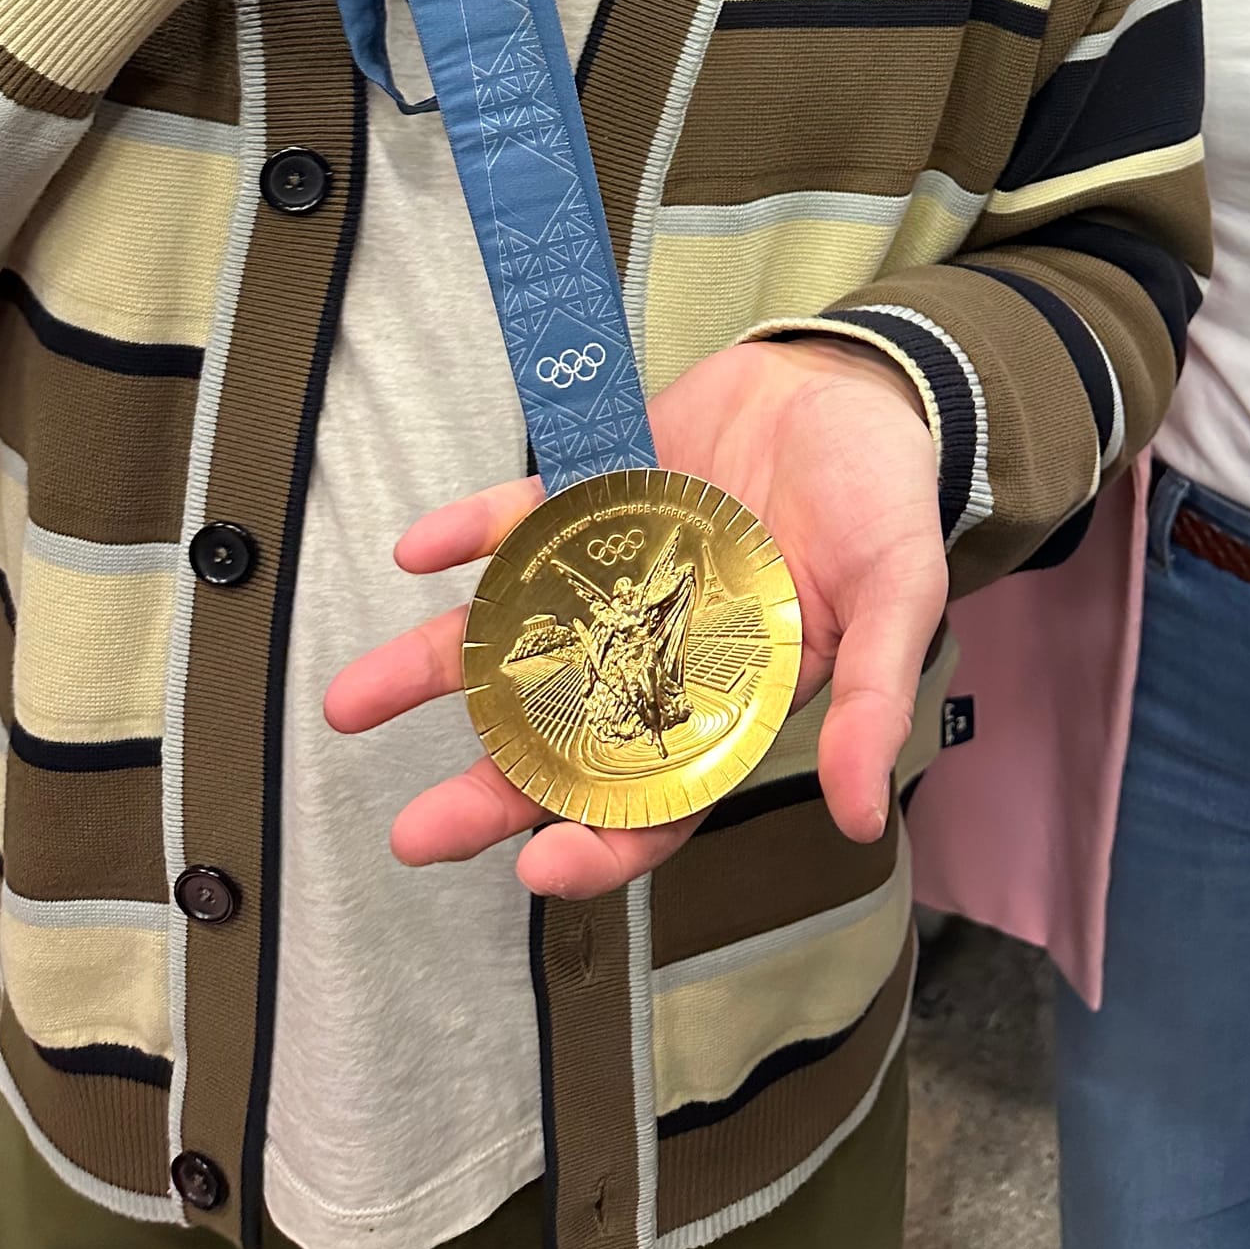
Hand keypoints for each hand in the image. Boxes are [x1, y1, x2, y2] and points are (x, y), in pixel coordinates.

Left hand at [325, 336, 946, 899]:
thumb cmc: (886, 496)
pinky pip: (520, 523)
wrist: (856, 380)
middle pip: (564, 739)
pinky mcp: (595, 497)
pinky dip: (468, 535)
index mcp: (732, 695)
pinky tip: (419, 550)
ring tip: (350, 702)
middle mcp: (660, 649)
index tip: (538, 867)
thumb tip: (860, 814)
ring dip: (436, 669)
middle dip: (488, 790)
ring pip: (517, 639)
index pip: (661, 795)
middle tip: (414, 833)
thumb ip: (872, 696)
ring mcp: (617, 576)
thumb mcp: (899, 591)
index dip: (601, 842)